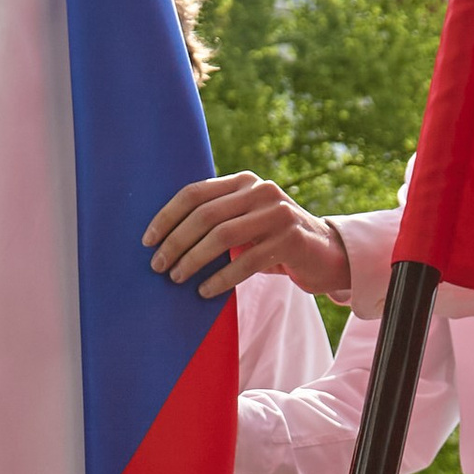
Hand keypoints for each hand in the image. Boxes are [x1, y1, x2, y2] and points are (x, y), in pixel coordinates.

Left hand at [145, 172, 349, 302]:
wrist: (326, 253)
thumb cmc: (273, 241)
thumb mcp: (245, 221)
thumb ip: (217, 218)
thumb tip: (162, 239)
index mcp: (244, 181)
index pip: (195, 193)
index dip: (167, 216)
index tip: (147, 240)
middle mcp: (261, 191)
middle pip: (205, 215)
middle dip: (176, 242)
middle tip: (158, 266)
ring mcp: (278, 213)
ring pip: (222, 237)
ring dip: (193, 260)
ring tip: (177, 278)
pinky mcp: (290, 240)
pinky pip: (246, 261)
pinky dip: (221, 279)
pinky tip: (205, 291)